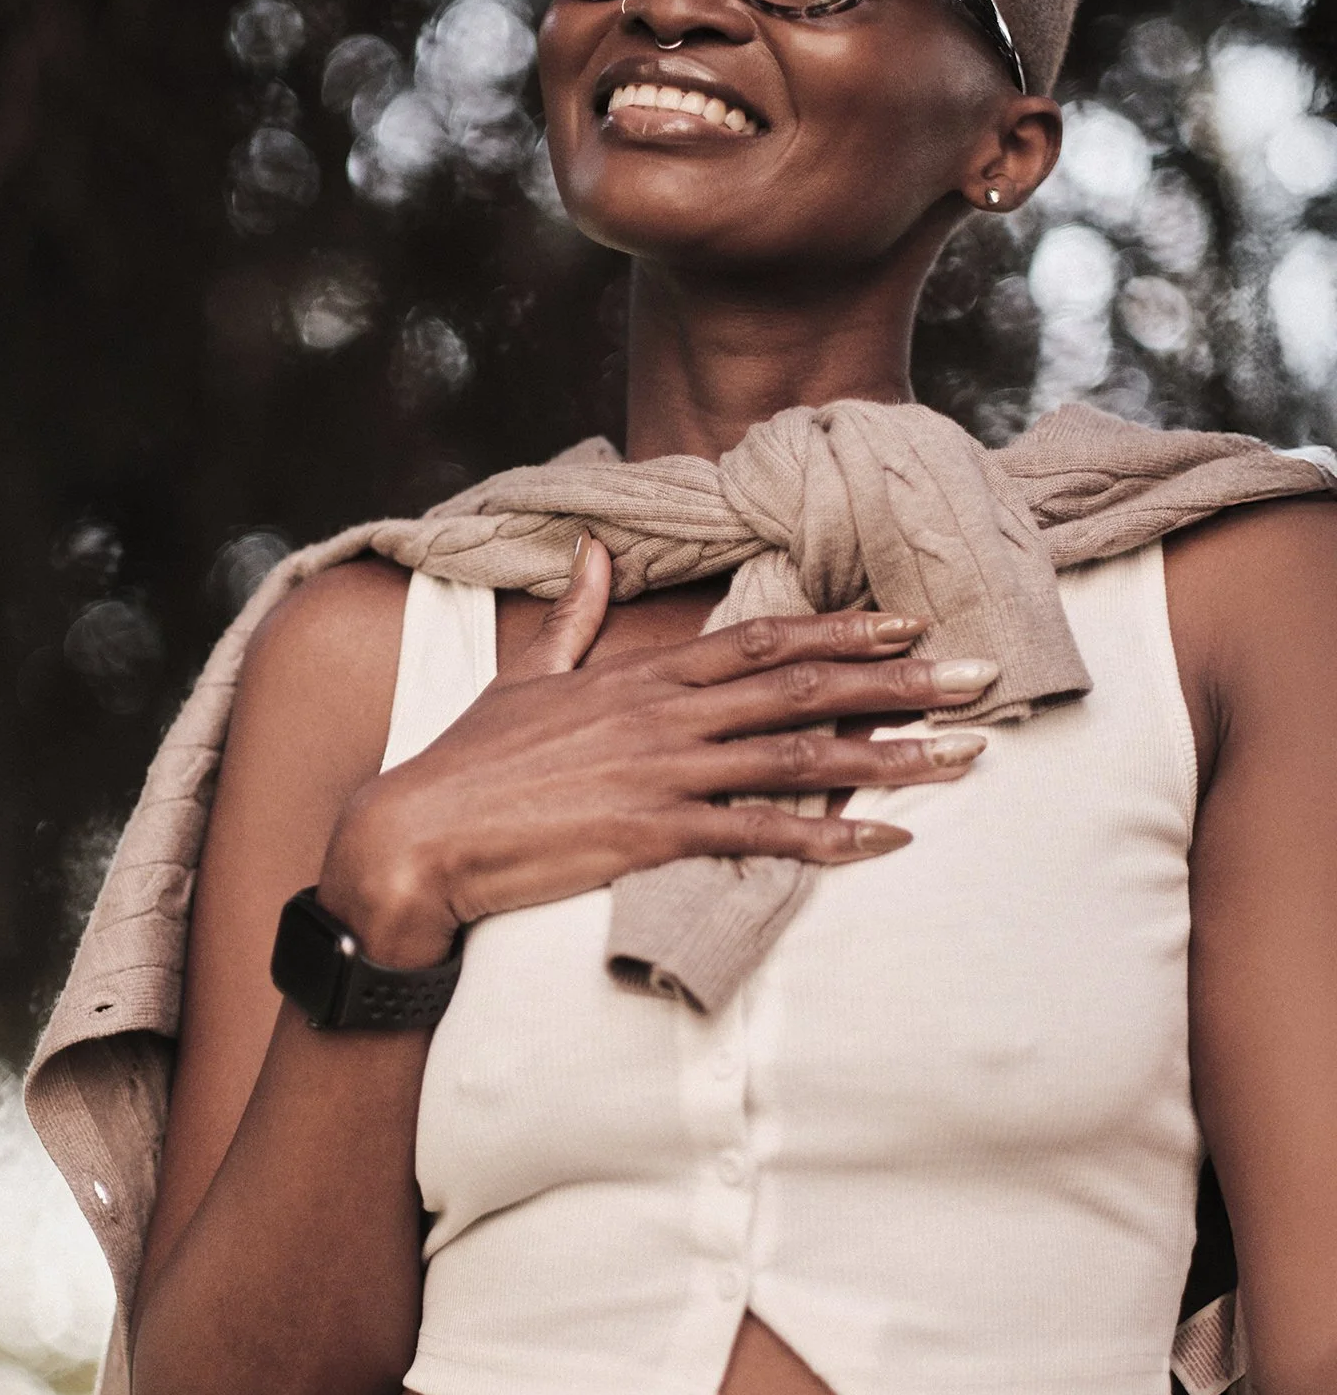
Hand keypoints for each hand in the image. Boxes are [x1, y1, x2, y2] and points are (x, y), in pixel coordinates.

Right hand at [317, 537, 996, 965]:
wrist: (414, 837)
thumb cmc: (469, 763)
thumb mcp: (525, 676)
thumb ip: (575, 617)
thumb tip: (599, 553)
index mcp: (641, 678)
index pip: (761, 641)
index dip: (841, 628)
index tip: (907, 621)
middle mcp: (664, 716)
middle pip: (802, 687)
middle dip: (898, 680)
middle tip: (978, 675)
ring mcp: (660, 772)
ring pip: (798, 756)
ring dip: (889, 756)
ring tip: (964, 757)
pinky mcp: (650, 833)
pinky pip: (758, 834)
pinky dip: (828, 838)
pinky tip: (888, 842)